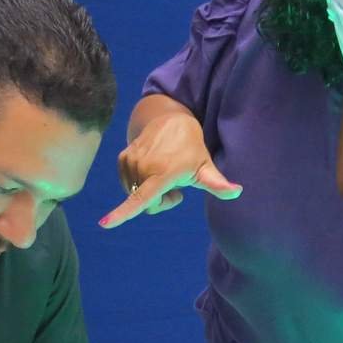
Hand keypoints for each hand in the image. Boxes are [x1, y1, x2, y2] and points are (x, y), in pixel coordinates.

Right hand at [99, 111, 240, 228]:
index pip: (141, 198)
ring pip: (135, 196)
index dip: (122, 213)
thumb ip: (218, 184)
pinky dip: (140, 183)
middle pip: (146, 205)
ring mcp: (130, 162)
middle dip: (160, 202)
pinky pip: (128, 185)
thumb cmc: (191, 147)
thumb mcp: (205, 166)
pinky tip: (153, 169)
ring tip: (163, 174)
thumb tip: (237, 191)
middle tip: (177, 187)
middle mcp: (143, 168)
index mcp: (163, 173)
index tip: (105, 224)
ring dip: (149, 192)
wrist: (170, 119)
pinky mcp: (121, 158)